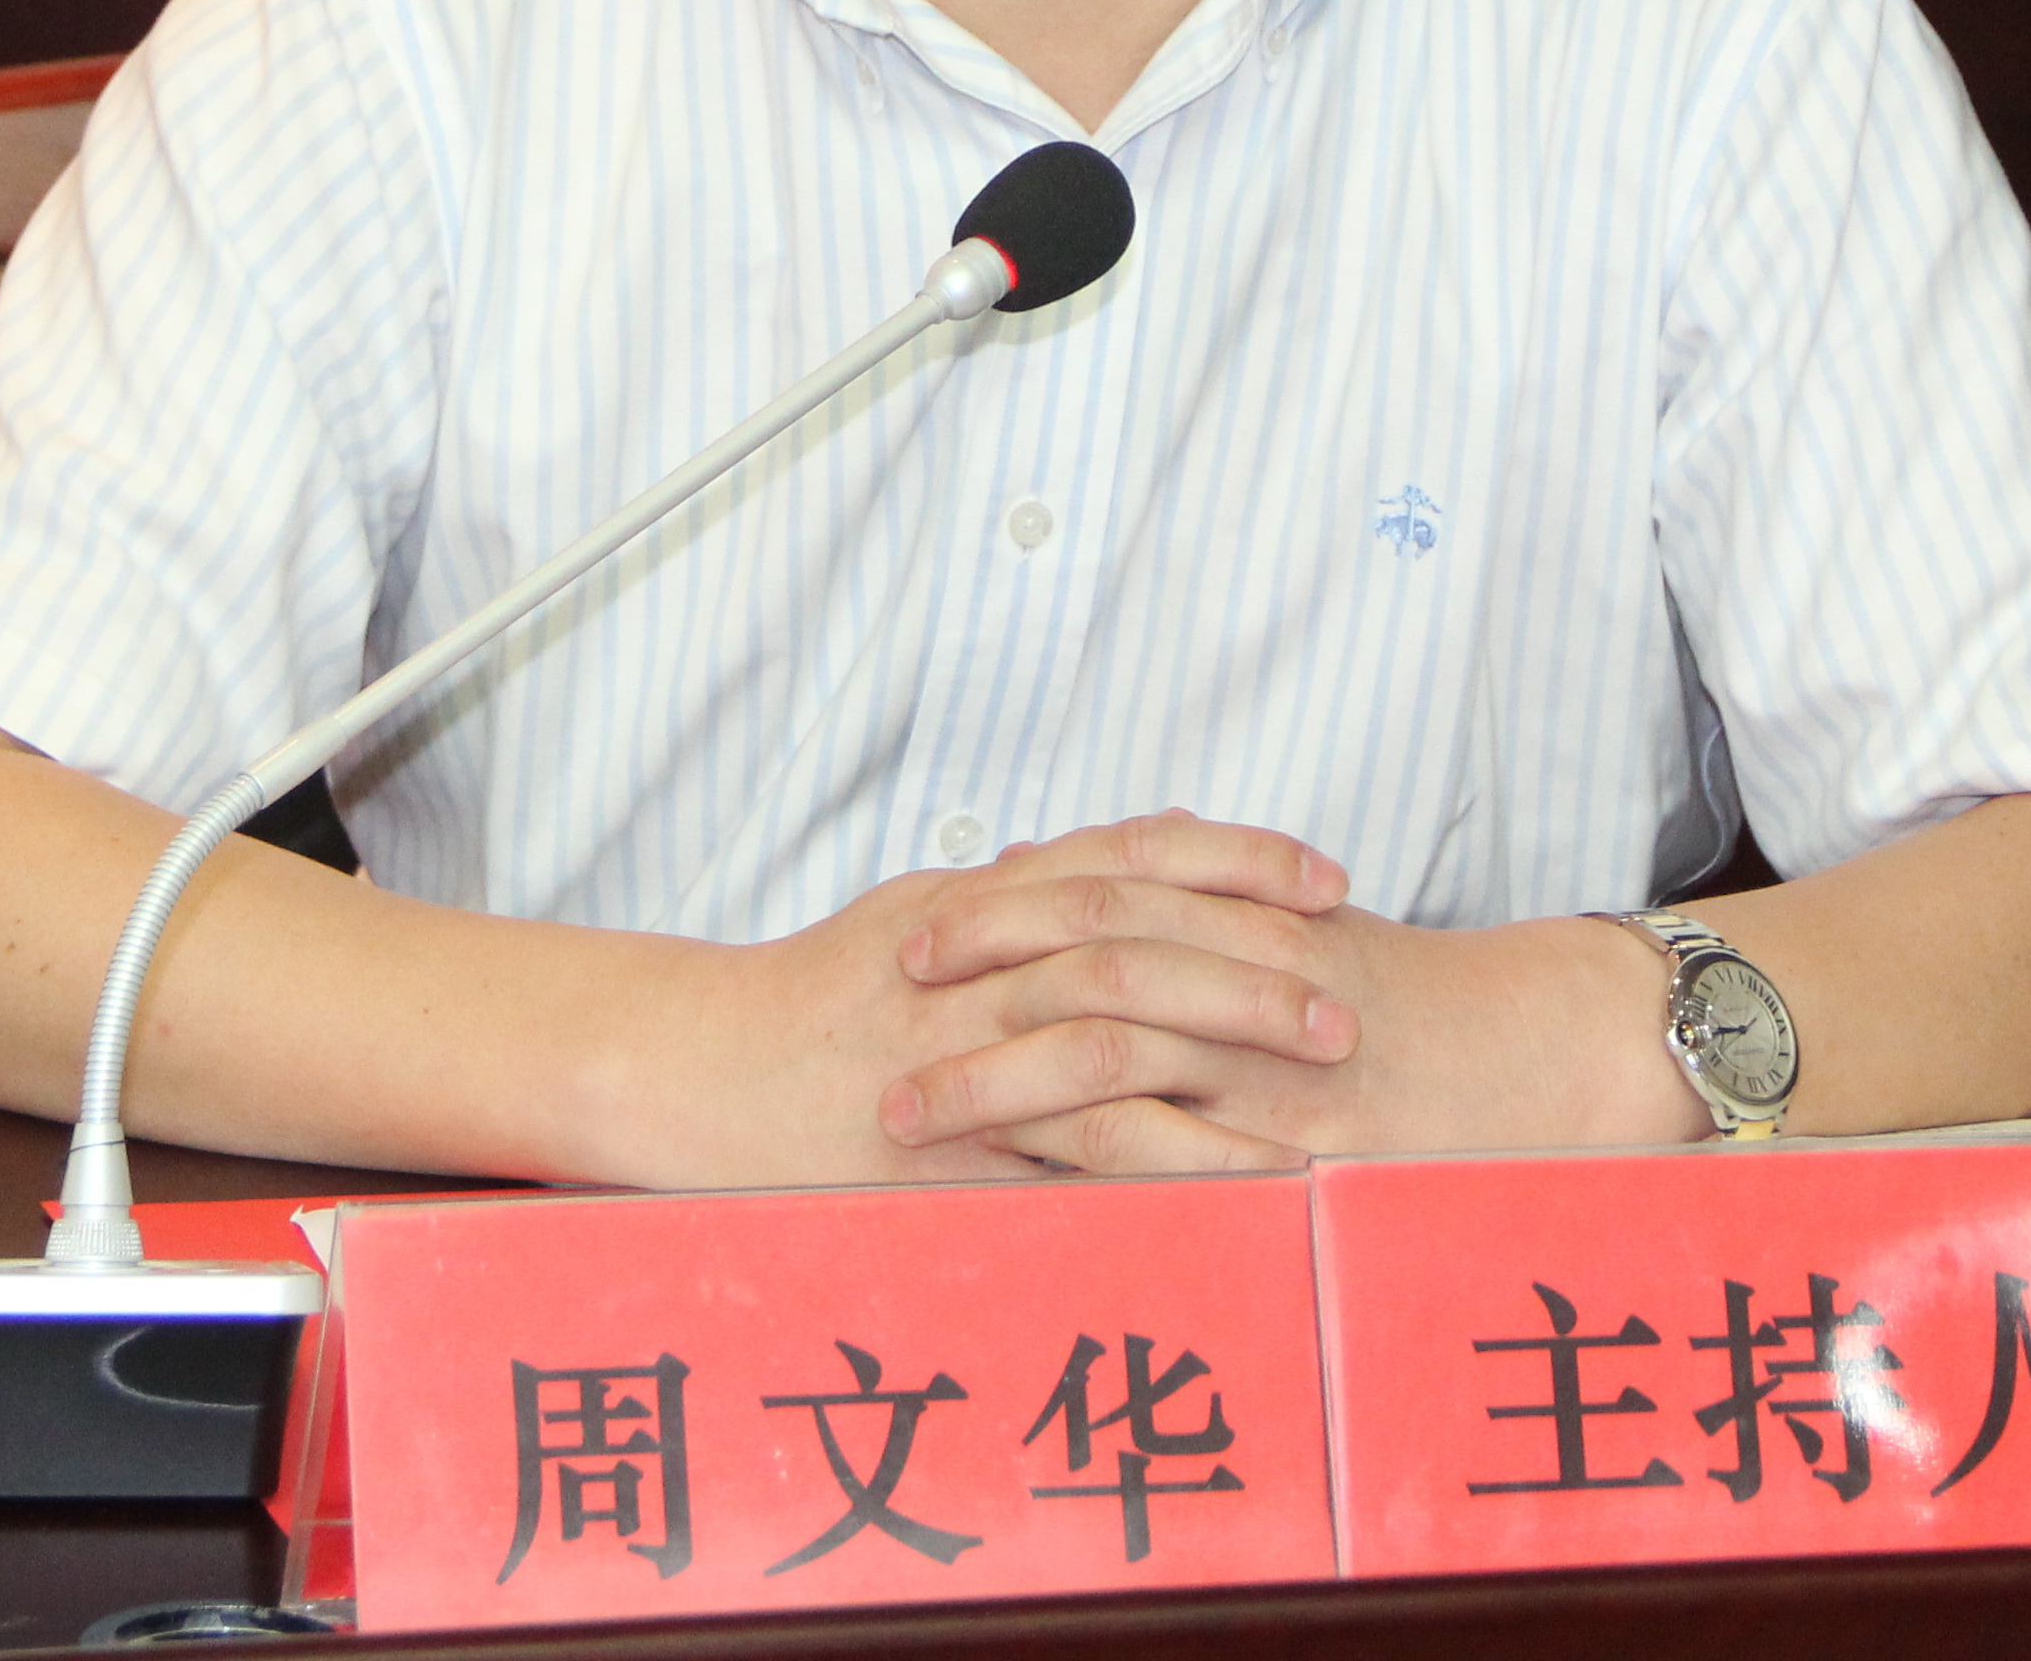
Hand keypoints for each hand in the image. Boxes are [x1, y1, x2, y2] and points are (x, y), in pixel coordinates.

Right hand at [631, 811, 1360, 1184]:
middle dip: (1250, 963)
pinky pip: (1071, 1152)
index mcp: (979, 901)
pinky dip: (1168, 1159)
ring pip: (1111, 1036)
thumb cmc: (806, 998)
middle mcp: (975, 963)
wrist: (687, 1069)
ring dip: (1229, 1056)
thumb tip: (1126, 850)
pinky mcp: (947, 1144)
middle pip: (1136, 938)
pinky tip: (1243, 1180)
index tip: (1324, 881)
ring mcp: (960, 1051)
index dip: (1235, 860)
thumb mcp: (916, 913)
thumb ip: (1021, 890)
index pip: (1127, 856)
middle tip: (1343, 997)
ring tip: (1323, 1083)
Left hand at [881, 871, 1706, 1173]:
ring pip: (1112, 1055)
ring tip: (910, 1115)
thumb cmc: (1406, 993)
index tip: (917, 933)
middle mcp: (1254, 972)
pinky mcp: (1293, 1146)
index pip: (1100, 889)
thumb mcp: (1295, 923)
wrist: (1542, 1048)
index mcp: (1249, 909)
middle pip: (1087, 961)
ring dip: (997, 1086)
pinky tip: (1016, 1182)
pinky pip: (1174, 1153)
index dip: (1002, 910)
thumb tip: (1043, 878)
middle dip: (978, 990)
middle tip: (891, 1012)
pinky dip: (1088, 1164)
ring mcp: (1271, 1063)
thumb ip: (1184, 900)